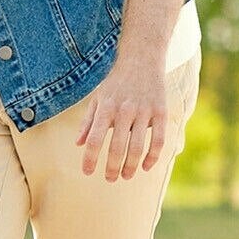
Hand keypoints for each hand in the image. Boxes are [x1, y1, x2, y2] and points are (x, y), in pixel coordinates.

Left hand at [74, 57, 168, 180]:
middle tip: (109, 179)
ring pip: (137, 147)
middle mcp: (124, 110)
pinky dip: (153, 157)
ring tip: (125, 176)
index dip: (89, 158)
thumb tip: (78, 144)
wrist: (142, 58)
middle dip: (112, 167)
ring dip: (131, 166)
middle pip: (116, 147)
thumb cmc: (116, 82)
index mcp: (105, 108)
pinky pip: (158, 140)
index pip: (94, 139)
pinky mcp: (161, 112)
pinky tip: (146, 167)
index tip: (86, 172)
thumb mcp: (97, 98)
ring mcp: (144, 111)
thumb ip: (88, 122)